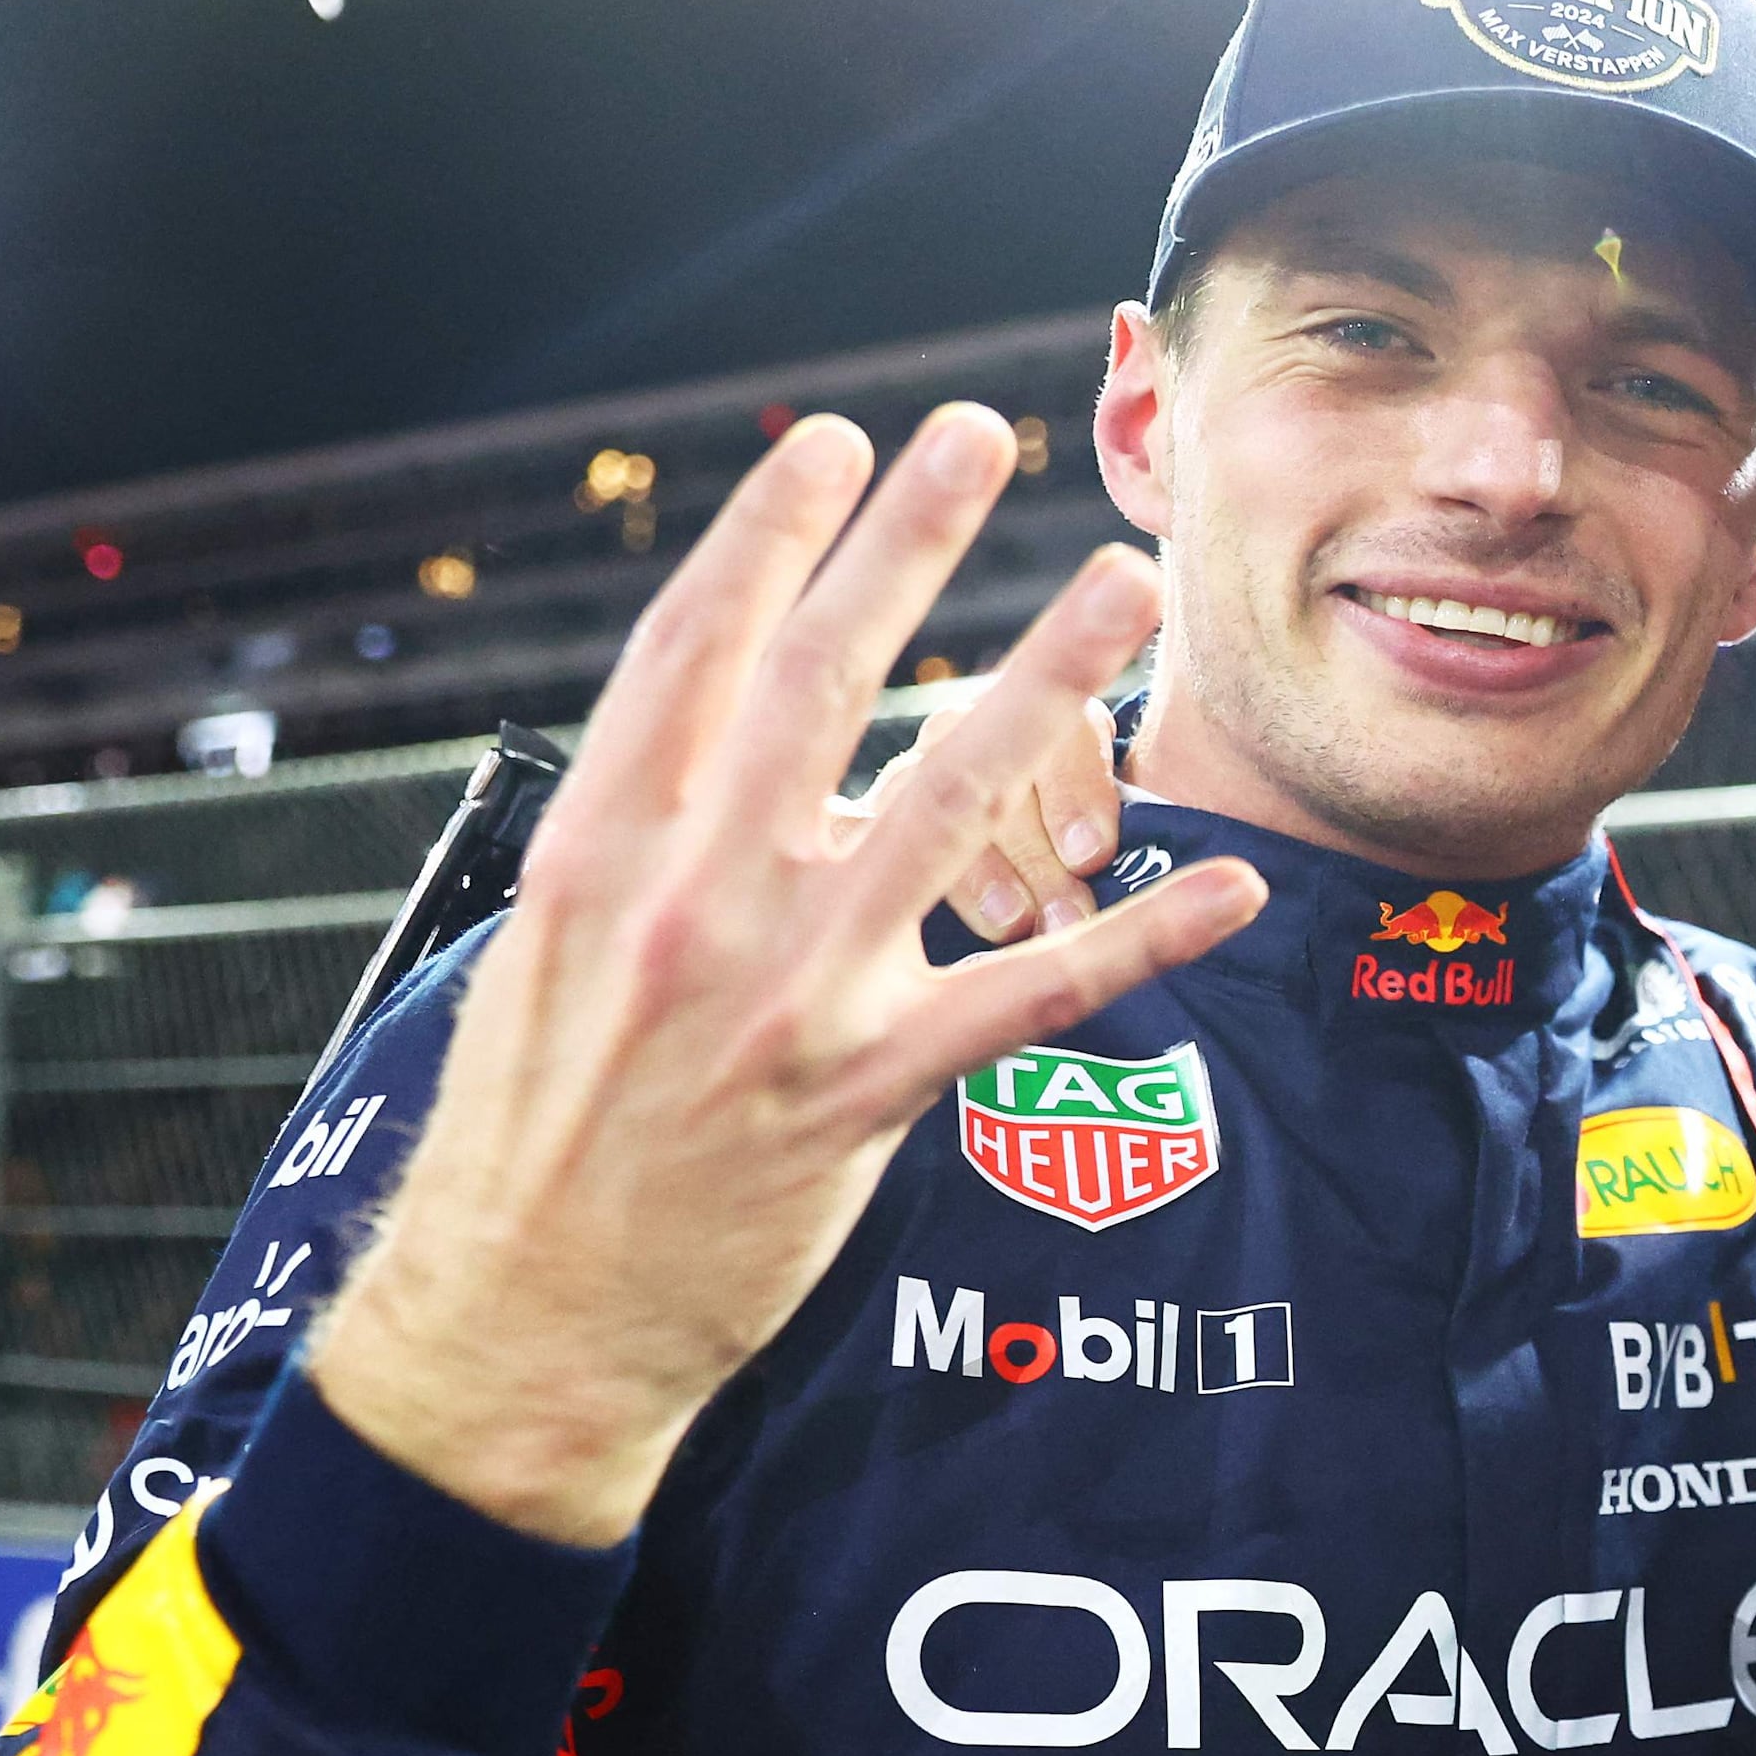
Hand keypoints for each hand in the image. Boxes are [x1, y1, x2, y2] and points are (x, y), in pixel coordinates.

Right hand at [313, 405, 1265, 1544]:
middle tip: (979, 437)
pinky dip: (1140, 940)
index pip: (689, 654)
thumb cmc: (530, 1138)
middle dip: (905, 545)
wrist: (525, 1318)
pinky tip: (1231, 887)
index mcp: (597, 849)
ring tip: (1122, 583)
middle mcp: (690, 897)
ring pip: (943, 801)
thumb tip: (710, 755)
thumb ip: (631, 850)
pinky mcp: (864, 1091)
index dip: (765, 539)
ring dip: (1046, 679)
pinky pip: (1030, 996)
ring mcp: (784, 992)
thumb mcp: (541, 961)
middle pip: (817, 683)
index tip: (832, 446)